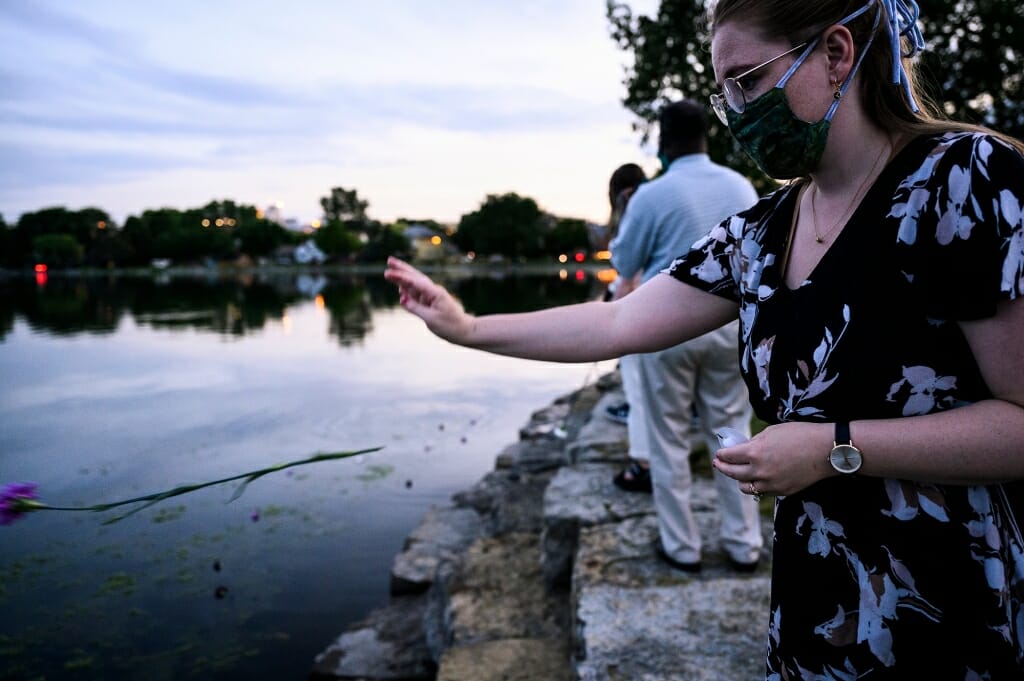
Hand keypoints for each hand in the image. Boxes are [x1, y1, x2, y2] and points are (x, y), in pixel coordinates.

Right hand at [384, 257, 473, 343]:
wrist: (464, 331)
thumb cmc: (450, 326)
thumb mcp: (431, 319)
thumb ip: (415, 308)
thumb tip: (402, 298)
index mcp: (435, 293)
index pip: (414, 282)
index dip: (400, 277)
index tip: (387, 273)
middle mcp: (433, 291)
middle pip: (415, 277)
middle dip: (402, 269)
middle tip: (389, 260)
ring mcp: (432, 296)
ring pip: (415, 284)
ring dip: (403, 277)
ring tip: (391, 271)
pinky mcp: (430, 302)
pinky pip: (417, 294)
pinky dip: (408, 289)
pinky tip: (401, 287)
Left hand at [713, 422, 834, 498]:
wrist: (826, 451)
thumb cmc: (800, 435)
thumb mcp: (772, 432)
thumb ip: (754, 442)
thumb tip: (742, 448)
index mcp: (755, 452)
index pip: (728, 456)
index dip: (721, 454)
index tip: (719, 453)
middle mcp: (759, 471)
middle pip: (732, 473)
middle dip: (723, 468)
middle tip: (718, 464)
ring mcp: (770, 484)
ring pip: (745, 487)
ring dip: (739, 480)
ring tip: (737, 474)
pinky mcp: (782, 492)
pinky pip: (762, 491)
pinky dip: (757, 485)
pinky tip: (756, 479)